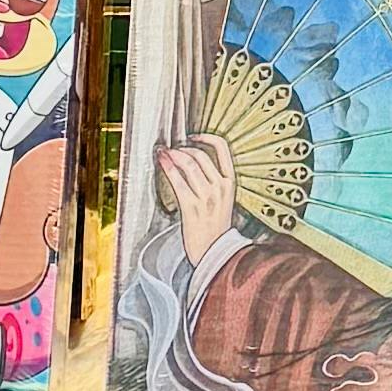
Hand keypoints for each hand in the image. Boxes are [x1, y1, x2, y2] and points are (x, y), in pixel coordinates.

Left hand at [152, 137, 234, 264]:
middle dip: (181, 148)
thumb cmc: (216, 227)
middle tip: (171, 149)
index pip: (222, 148)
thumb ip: (214, 180)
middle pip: (199, 155)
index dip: (206, 137)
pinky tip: (162, 163)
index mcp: (230, 183)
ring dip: (172, 155)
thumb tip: (194, 161)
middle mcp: (220, 187)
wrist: (215, 253)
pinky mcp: (191, 207)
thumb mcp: (223, 199)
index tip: (193, 136)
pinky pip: (177, 181)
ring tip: (164, 153)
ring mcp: (206, 197)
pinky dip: (167, 168)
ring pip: (188, 165)